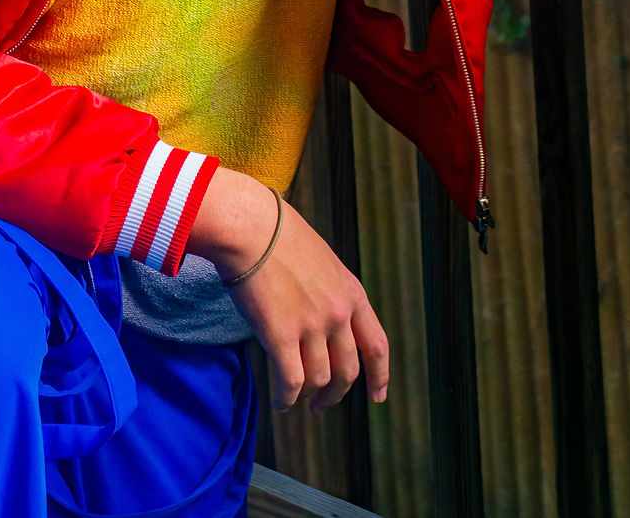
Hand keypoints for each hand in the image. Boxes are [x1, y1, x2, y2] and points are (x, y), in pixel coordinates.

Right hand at [188, 169, 388, 412]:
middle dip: (335, 393)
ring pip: (319, 379)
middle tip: (322, 403)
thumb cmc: (277, 235)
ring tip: (294, 398)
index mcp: (352, 293)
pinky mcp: (282, 336)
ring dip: (307, 395)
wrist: (250, 226)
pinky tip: (279, 402)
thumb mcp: (323, 260)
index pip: (377, 345)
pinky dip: (286, 399)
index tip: (377, 396)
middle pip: (348, 371)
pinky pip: (291, 381)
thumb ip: (331, 292)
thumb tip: (326, 321)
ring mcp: (312, 326)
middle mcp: (338, 313)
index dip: (380, 376)